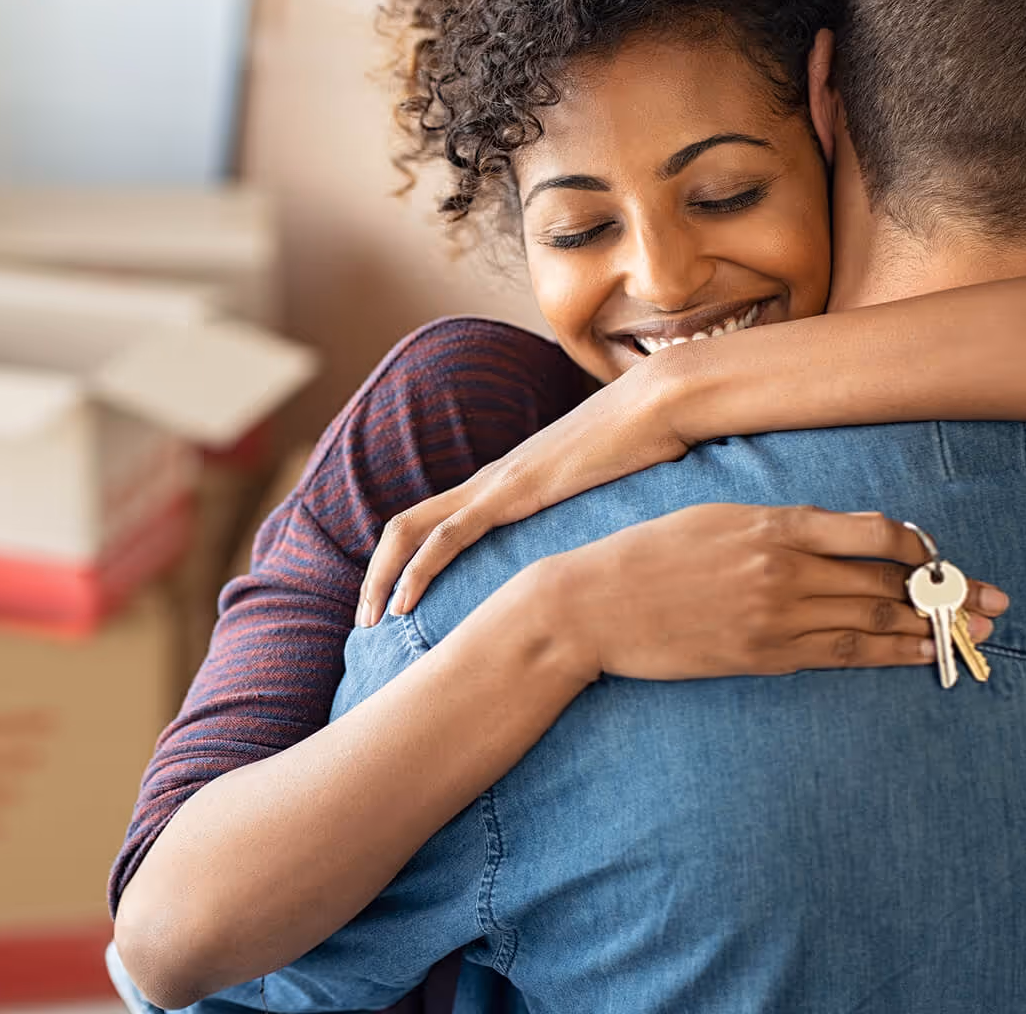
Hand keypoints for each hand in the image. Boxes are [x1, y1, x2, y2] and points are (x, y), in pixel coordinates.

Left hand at [356, 355, 686, 625]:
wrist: (660, 404)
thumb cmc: (645, 447)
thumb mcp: (607, 494)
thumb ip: (588, 518)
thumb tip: (599, 554)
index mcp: (507, 482)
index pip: (436, 522)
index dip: (405, 562)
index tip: (397, 606)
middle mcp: (490, 480)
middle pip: (406, 525)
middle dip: (376, 574)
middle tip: (365, 622)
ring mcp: (497, 483)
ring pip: (412, 529)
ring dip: (382, 577)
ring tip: (369, 622)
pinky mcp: (513, 492)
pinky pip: (448, 535)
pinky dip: (418, 569)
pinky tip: (404, 604)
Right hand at [537, 505, 1007, 683]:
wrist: (595, 604)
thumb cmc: (648, 552)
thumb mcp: (713, 516)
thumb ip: (774, 524)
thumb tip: (829, 535)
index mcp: (771, 523)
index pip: (871, 531)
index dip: (917, 545)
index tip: (937, 554)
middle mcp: (783, 568)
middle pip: (885, 580)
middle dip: (946, 592)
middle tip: (993, 601)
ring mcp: (774, 616)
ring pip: (871, 621)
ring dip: (928, 627)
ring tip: (972, 632)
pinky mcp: (761, 656)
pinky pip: (839, 655)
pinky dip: (885, 655)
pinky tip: (917, 656)